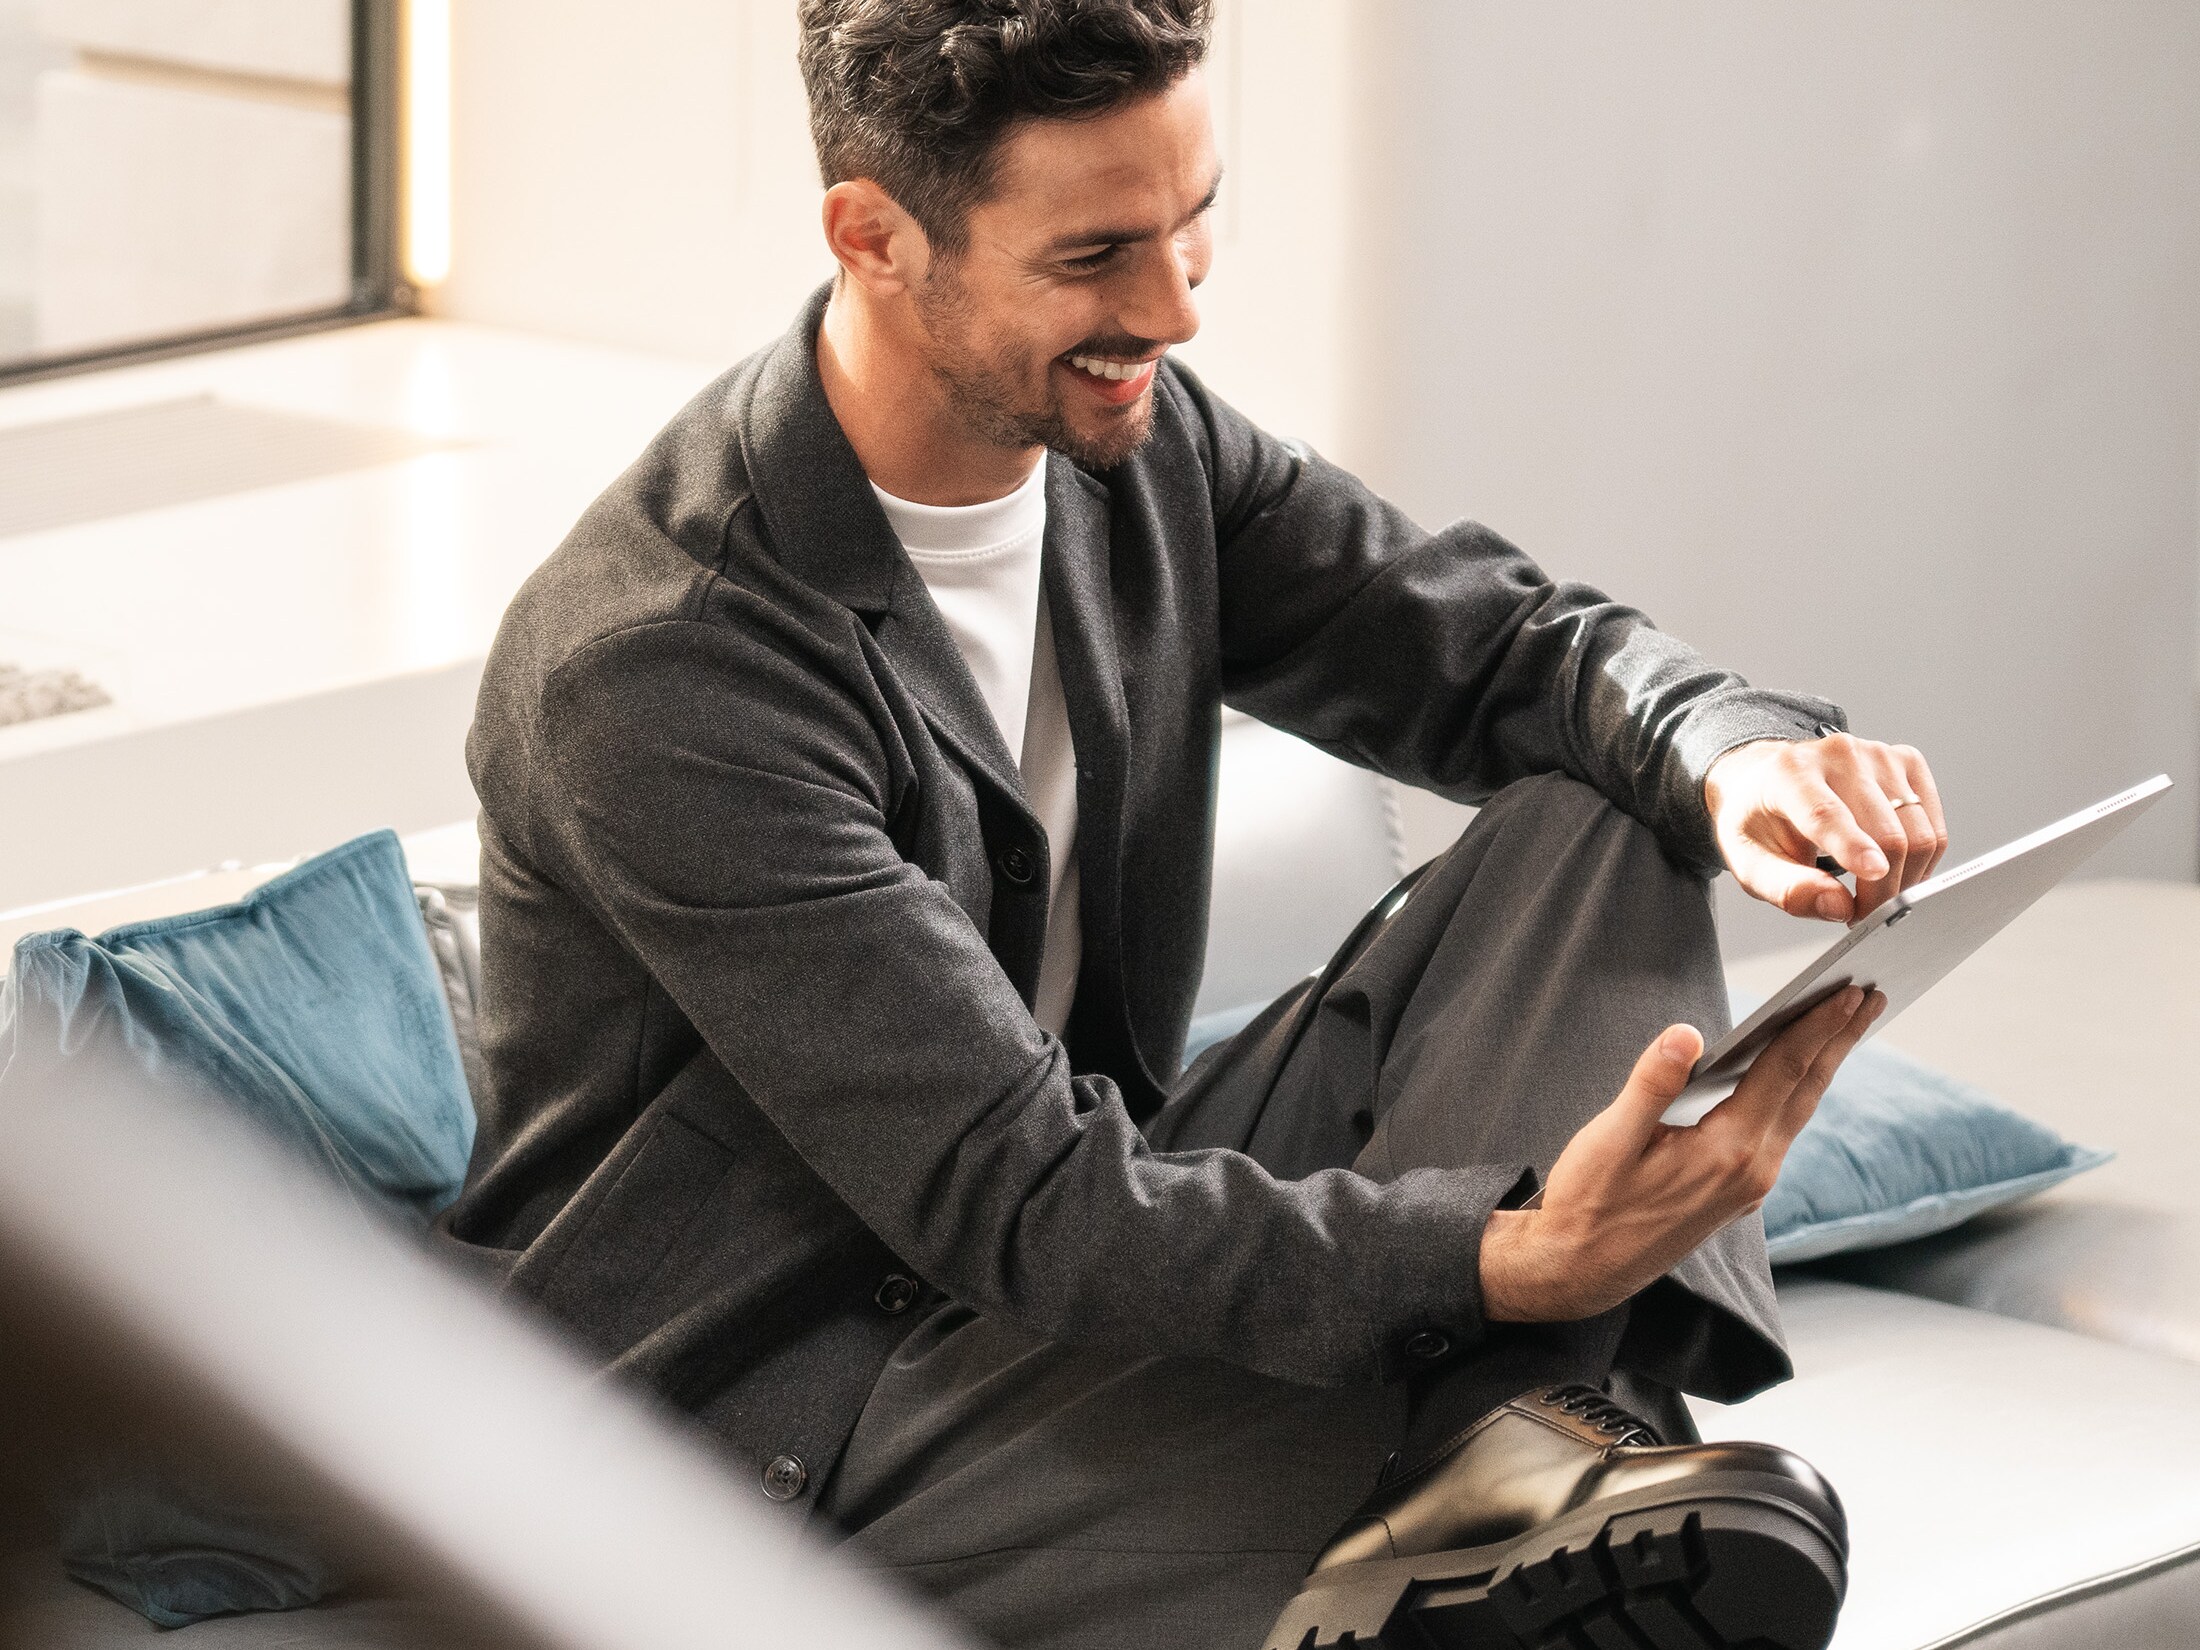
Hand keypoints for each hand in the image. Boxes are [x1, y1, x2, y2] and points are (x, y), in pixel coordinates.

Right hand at [1478, 985, 1883, 1323]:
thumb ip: (1651, 1085)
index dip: (1816, 1027)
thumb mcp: (1609, 1140)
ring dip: (1823, 1066)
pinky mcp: (1737, 1193)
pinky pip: (1780, 1131)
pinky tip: (1794, 1079)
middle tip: (1872, 996)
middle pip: (1806, 1091)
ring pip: (1798, 1113)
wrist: (1580, 1270)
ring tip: (1845, 1028)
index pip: (1783, 1073)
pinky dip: (1797, 1094)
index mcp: (1726, 1151)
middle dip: (1838, 1040)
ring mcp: (1749, 1186)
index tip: (1849, 991)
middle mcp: (1752, 1171)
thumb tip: (1687, 1034)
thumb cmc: (1588, 1204)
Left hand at [1706, 733, 1948, 921]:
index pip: (1827, 812)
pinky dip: (1921, 859)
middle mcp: (1839, 755)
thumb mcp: (1749, 862)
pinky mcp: (1907, 762)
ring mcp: (1879, 755)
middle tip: (1863, 915)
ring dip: (1905, 878)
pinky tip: (1892, 868)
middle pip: (1885, 833)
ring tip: (1874, 894)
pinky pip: (1933, 825)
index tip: (1874, 874)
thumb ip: (1788, 889)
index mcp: (1789, 774)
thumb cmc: (1757, 822)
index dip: (1852, 846)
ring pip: (1919, 833)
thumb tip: (1839, 907)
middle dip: (1882, 889)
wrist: (1764, 780)